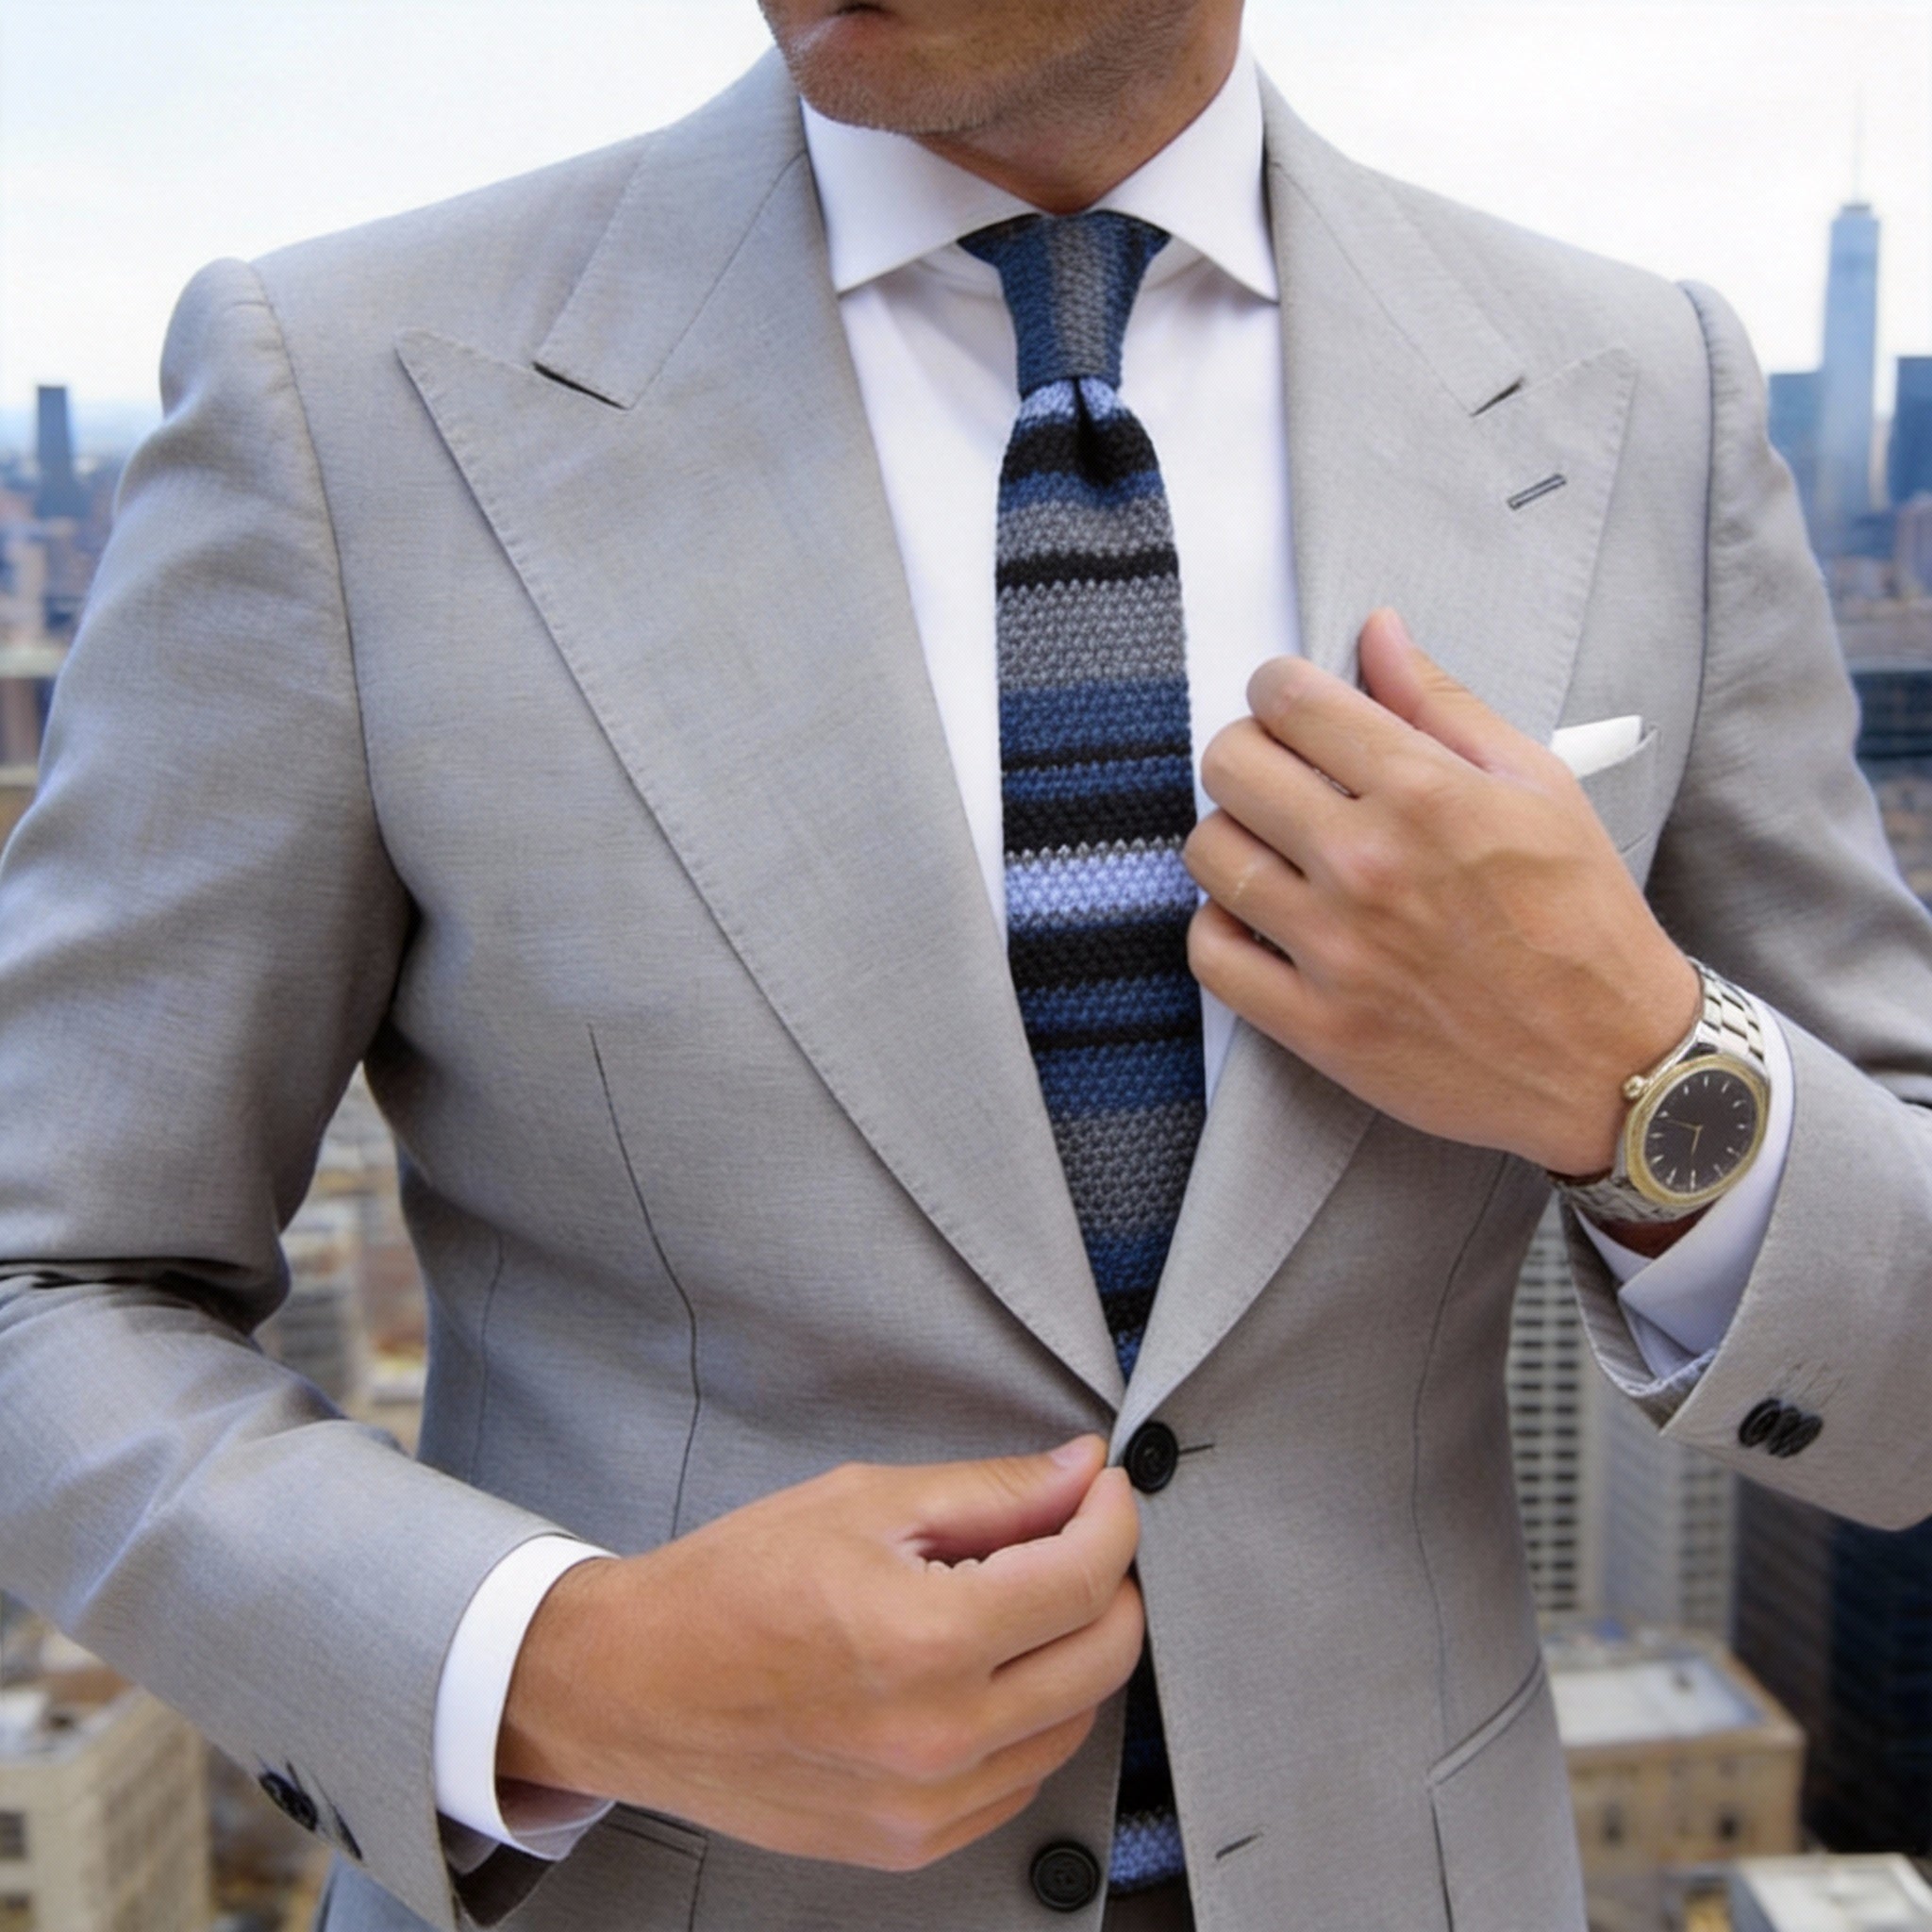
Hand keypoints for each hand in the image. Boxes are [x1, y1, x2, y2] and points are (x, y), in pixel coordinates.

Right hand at [497, 1437, 1143, 1872]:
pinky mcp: (910, 1844)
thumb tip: (1080, 1473)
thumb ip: (990, 1492)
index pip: (1084, 1578)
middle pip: (1103, 1658)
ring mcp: (927, 1806)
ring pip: (1073, 1724)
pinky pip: (1021, 1780)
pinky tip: (986, 1671)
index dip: (1112, 1518)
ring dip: (1074, 1652)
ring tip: (1024, 1600)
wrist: (634, 1687)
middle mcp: (938, 1737)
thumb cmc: (729, 1587)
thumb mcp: (862, 1503)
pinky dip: (1030, 1719)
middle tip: (1078, 1535)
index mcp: (925, 1639)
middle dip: (1111, 1582)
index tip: (1106, 1490)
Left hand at [1184, 609, 1698, 1176]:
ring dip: (1232, 837)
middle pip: (1229, 764)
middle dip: (1248, 752)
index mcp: (1425, 793)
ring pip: (1207, 852)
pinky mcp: (1315, 1025)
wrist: (1612, 1061)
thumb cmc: (1582, 918)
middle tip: (1283, 776)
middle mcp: (1367, 865)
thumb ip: (1443, 704)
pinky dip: (1220, 927)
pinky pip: (1209, 953)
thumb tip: (1377, 632)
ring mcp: (1335, 950)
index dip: (1279, 688)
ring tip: (1276, 850)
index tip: (1294, 707)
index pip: (1289, 699)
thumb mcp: (1538, 787)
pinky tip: (1262, 919)